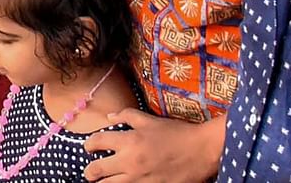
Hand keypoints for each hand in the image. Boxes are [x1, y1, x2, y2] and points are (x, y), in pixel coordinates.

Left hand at [82, 111, 223, 181]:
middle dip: (89, 172)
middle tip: (90, 172)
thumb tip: (108, 118)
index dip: (89, 144)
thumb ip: (127, 116)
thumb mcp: (150, 120)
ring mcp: (139, 179)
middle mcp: (130, 162)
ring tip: (102, 181)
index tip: (89, 147)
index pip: (97, 142)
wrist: (201, 151)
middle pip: (96, 171)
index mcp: (130, 141)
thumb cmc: (176, 133)